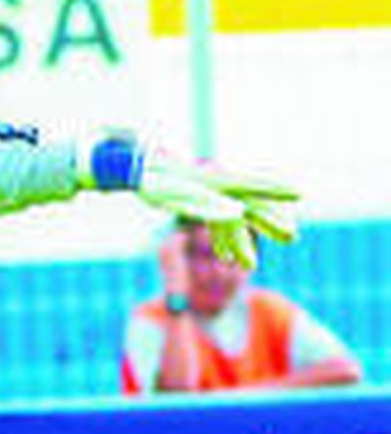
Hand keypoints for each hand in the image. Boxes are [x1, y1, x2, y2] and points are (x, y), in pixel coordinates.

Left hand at [136, 152, 298, 269]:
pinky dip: (223, 239)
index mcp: (218, 181)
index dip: (277, 191)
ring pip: (232, 219)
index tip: (300, 193)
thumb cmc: (155, 181)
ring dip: (241, 242)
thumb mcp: (176, 195)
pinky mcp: (195, 201)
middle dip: (269, 224)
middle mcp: (218, 186)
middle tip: (291, 238)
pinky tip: (226, 258)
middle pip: (249, 205)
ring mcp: (207, 194)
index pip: (254, 186)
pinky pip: (216, 222)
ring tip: (249, 265)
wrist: (134, 169)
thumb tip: (238, 214)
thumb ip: (207, 205)